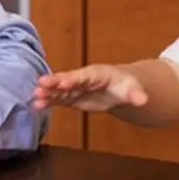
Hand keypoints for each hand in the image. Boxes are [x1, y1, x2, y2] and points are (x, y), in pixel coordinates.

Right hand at [31, 64, 147, 111]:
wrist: (121, 88)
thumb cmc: (126, 85)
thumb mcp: (133, 89)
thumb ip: (136, 95)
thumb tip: (143, 100)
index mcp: (97, 74)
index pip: (84, 76)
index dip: (74, 79)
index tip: (63, 82)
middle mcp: (83, 79)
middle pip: (67, 80)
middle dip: (55, 82)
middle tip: (40, 84)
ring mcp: (77, 88)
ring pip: (60, 90)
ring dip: (48, 93)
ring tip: (35, 97)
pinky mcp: (74, 98)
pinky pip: (60, 99)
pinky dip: (49, 101)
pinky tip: (37, 105)